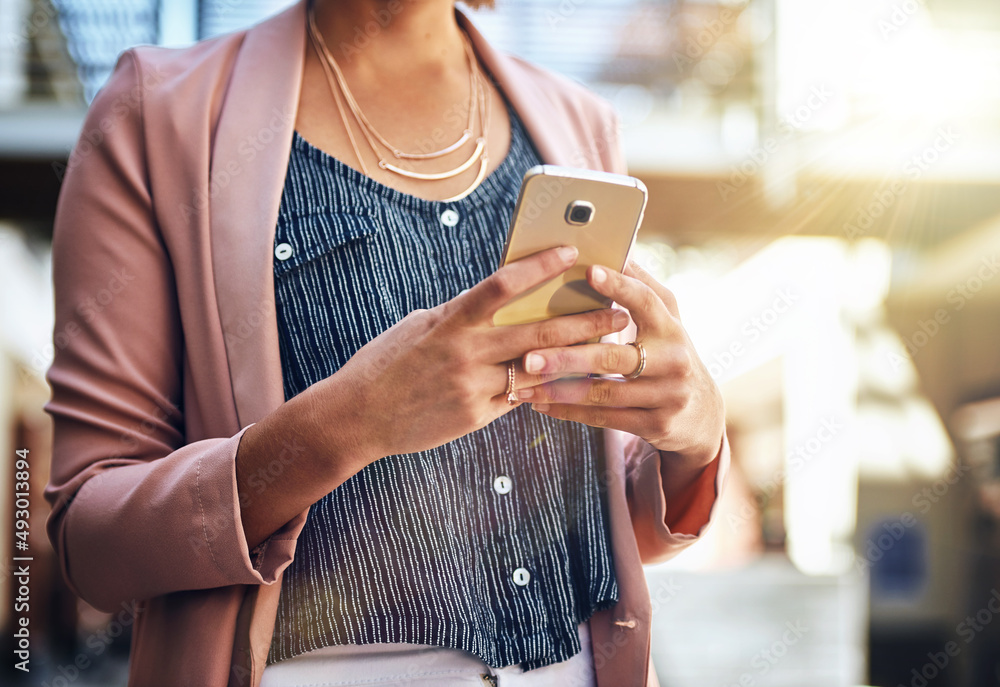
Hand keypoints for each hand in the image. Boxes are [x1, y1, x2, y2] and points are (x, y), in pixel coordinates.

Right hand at [328, 246, 630, 459]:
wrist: (357, 416)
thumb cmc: (387, 362)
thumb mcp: (421, 326)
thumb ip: (462, 314)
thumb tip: (499, 298)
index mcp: (451, 320)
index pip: (503, 284)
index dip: (540, 265)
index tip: (571, 251)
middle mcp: (466, 352)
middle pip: (538, 332)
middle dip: (584, 322)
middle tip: (619, 312)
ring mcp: (472, 387)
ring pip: (539, 371)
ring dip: (578, 360)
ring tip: (609, 351)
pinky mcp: (475, 416)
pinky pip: (520, 399)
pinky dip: (548, 389)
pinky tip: (576, 383)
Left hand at [514, 260, 724, 467]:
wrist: (701, 414)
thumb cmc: (670, 353)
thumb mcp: (666, 320)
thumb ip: (642, 288)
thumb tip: (619, 247)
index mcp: (671, 327)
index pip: (645, 301)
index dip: (620, 286)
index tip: (590, 272)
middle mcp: (673, 361)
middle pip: (613, 357)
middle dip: (567, 357)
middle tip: (529, 355)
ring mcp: (666, 396)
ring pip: (603, 392)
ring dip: (558, 389)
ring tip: (522, 382)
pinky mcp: (656, 425)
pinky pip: (604, 418)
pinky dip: (568, 411)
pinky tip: (539, 404)